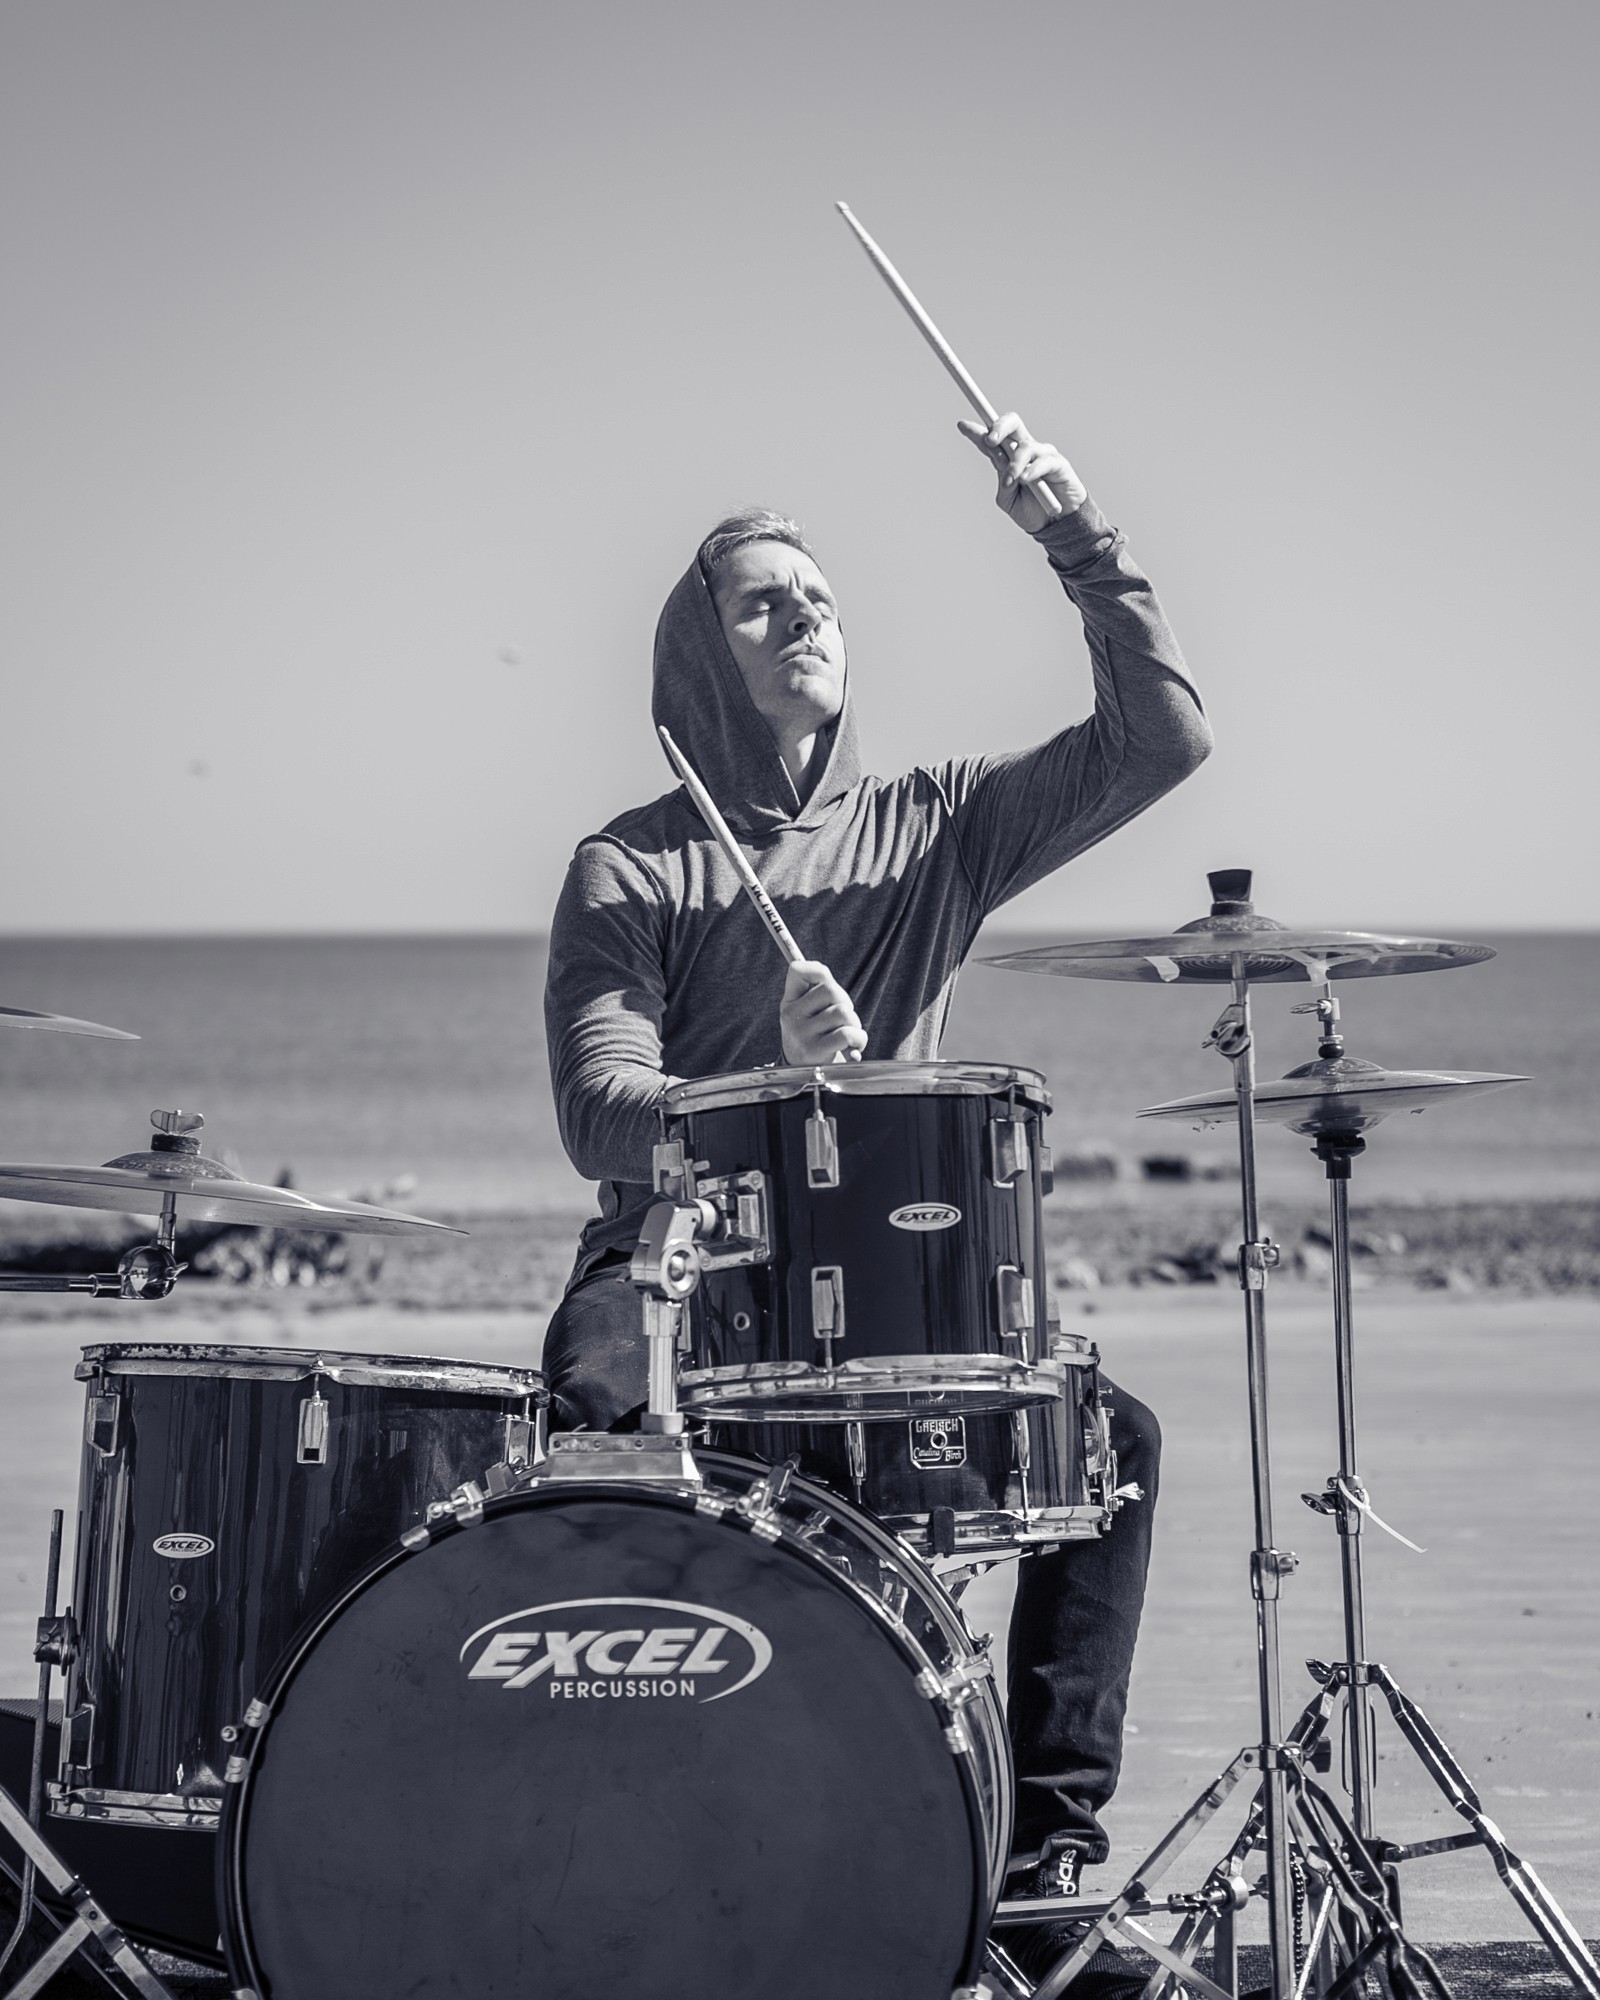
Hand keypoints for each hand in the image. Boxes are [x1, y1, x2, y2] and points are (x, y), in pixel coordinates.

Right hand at [780, 959, 866, 1065]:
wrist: (803, 1074)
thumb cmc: (814, 1038)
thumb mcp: (807, 1014)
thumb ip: (817, 992)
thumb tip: (823, 971)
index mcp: (789, 1002)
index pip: (798, 970)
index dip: (819, 971)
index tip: (827, 986)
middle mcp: (791, 1016)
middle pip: (831, 990)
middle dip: (846, 1003)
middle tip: (844, 1019)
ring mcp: (801, 1033)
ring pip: (843, 1012)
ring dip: (855, 1024)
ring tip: (849, 1034)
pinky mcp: (814, 1051)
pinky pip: (846, 1034)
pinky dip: (859, 1039)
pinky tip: (854, 1047)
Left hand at [957, 413, 1085, 532]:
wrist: (1056, 527)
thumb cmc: (1033, 512)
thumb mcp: (1009, 501)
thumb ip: (1003, 483)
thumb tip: (1001, 464)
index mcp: (1010, 459)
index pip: (992, 441)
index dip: (977, 431)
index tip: (962, 425)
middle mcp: (1026, 451)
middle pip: (1012, 424)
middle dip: (999, 427)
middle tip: (990, 440)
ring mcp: (1043, 455)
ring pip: (1025, 446)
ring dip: (1014, 463)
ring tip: (1012, 482)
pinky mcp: (1059, 464)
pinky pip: (1044, 460)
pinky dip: (1032, 470)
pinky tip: (1025, 480)